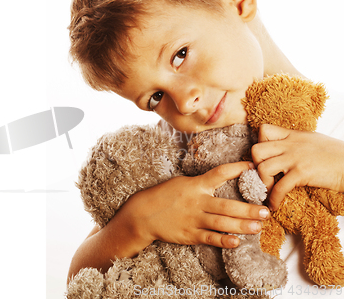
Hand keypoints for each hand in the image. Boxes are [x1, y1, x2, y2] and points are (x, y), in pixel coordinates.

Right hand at [125, 161, 269, 248]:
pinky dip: (223, 240)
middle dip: (248, 209)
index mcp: (195, 185)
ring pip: (221, 223)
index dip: (238, 168)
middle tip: (266, 211)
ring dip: (242, 226)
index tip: (254, 166)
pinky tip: (237, 242)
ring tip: (259, 227)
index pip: (220, 173)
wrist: (143, 214)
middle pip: (227, 205)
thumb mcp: (182, 182)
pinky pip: (209, 238)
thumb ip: (201, 182)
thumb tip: (222, 178)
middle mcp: (196, 202)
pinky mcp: (189, 234)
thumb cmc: (164, 195)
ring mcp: (193, 220)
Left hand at [251, 124, 343, 210]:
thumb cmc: (338, 156)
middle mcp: (292, 145)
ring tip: (269, 191)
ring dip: (263, 183)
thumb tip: (283, 150)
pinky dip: (273, 199)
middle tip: (264, 177)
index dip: (260, 144)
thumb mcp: (314, 142)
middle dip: (255, 166)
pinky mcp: (302, 173)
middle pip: (256, 150)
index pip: (264, 130)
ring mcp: (296, 158)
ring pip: (263, 168)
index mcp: (294, 136)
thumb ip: (296, 144)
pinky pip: (279, 187)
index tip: (265, 158)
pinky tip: (274, 205)